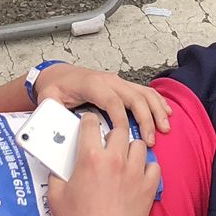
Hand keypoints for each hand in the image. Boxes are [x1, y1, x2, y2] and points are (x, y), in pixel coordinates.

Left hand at [33, 64, 172, 144]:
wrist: (58, 74)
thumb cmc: (55, 88)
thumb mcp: (48, 98)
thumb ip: (52, 110)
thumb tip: (55, 127)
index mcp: (92, 84)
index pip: (112, 101)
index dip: (121, 119)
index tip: (126, 137)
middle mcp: (109, 80)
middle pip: (134, 97)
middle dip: (146, 118)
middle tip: (150, 140)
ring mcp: (118, 81)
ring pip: (144, 93)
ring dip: (157, 110)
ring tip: (165, 128)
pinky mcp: (123, 85)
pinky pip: (145, 91)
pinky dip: (158, 102)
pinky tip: (167, 112)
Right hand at [47, 122, 159, 215]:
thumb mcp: (56, 196)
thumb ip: (56, 175)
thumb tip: (57, 165)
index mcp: (90, 157)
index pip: (91, 123)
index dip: (88, 121)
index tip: (88, 125)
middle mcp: (115, 159)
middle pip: (119, 129)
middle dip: (112, 131)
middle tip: (107, 142)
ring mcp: (135, 172)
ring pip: (138, 145)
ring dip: (130, 148)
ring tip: (124, 158)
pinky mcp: (149, 186)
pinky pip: (154, 165)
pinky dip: (147, 166)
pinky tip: (139, 173)